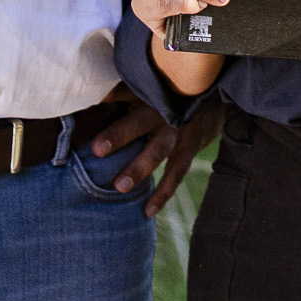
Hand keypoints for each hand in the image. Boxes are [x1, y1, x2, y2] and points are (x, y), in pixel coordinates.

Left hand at [85, 88, 222, 218]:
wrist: (211, 98)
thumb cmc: (167, 95)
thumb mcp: (148, 89)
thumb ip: (120, 93)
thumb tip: (89, 94)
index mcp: (150, 93)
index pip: (127, 93)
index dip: (111, 98)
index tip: (95, 107)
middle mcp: (165, 110)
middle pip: (141, 121)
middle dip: (120, 135)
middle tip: (98, 150)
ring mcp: (179, 131)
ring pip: (159, 150)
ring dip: (140, 168)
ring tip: (120, 187)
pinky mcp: (190, 149)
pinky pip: (176, 173)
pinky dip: (163, 193)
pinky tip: (148, 211)